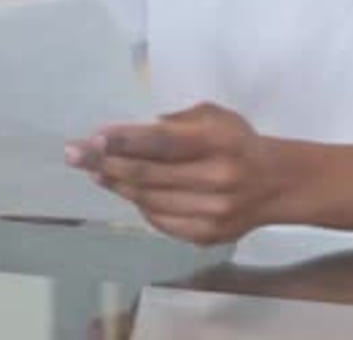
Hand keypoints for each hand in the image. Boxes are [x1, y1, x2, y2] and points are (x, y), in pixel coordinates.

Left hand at [65, 103, 273, 244]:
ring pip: (147, 199)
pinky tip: (123, 189)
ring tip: (94, 170)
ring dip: (116, 184)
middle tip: (75, 153)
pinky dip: (138, 203)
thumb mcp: (214, 116)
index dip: (125, 140)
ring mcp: (210, 212)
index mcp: (218, 141)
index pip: (162, 142)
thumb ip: (175, 121)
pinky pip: (159, 220)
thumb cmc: (238, 140)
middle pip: (147, 174)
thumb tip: (130, 132)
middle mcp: (215, 178)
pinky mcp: (205, 236)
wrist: (276, 184)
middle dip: (105, 162)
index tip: (94, 137)